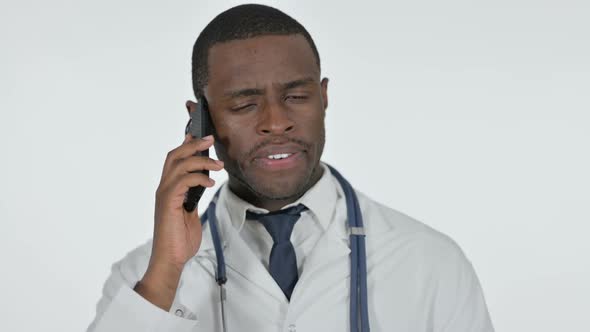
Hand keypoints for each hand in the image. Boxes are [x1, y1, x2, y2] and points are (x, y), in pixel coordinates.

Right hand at [138, 101, 223, 306]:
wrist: (172, 259)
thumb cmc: (182, 238)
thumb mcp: (192, 211)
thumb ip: (194, 194)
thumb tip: (204, 179)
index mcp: (170, 188)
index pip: (176, 158)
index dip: (186, 142)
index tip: (200, 131)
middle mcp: (164, 187)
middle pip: (174, 155)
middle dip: (193, 143)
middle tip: (211, 139)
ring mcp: (164, 194)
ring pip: (178, 164)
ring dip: (200, 160)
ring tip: (218, 164)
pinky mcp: (168, 203)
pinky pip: (182, 181)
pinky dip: (198, 177)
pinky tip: (211, 182)